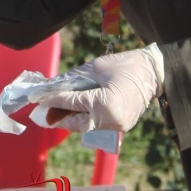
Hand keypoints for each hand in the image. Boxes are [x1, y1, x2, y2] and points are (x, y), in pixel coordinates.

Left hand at [35, 47, 163, 133]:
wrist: (154, 71)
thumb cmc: (125, 64)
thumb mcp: (94, 68)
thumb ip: (72, 80)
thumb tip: (51, 87)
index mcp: (105, 104)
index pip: (71, 103)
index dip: (52, 100)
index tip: (37, 98)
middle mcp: (111, 119)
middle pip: (77, 123)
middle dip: (59, 116)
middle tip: (43, 110)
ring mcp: (117, 125)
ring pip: (86, 126)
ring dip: (71, 119)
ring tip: (57, 111)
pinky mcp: (121, 125)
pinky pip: (97, 124)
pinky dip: (85, 118)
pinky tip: (75, 111)